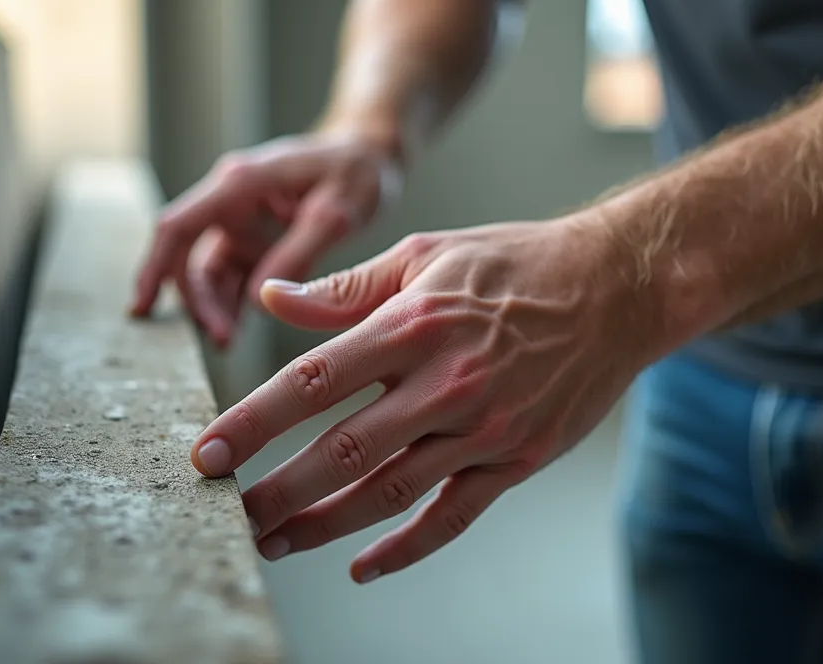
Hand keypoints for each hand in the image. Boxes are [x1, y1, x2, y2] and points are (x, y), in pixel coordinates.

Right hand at [129, 133, 401, 347]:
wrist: (372, 154)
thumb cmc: (357, 171)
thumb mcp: (338, 212)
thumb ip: (299, 252)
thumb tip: (257, 299)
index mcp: (241, 183)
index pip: (179, 226)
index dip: (155, 267)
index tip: (143, 307)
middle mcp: (230, 201)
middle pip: (189, 256)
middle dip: (196, 300)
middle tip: (222, 339)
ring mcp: (241, 223)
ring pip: (208, 272)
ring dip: (212, 307)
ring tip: (228, 342)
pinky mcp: (256, 240)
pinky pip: (232, 277)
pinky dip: (229, 304)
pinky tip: (233, 331)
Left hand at [189, 214, 657, 581]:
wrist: (616, 289)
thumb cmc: (514, 264)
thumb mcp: (426, 257)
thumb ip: (346, 288)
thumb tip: (272, 300)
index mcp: (414, 325)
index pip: (312, 381)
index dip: (252, 422)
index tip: (205, 454)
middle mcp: (448, 382)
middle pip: (344, 450)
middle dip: (278, 490)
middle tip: (229, 514)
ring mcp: (486, 429)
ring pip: (391, 492)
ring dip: (325, 524)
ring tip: (274, 540)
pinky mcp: (517, 460)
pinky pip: (453, 517)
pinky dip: (406, 549)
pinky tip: (361, 566)